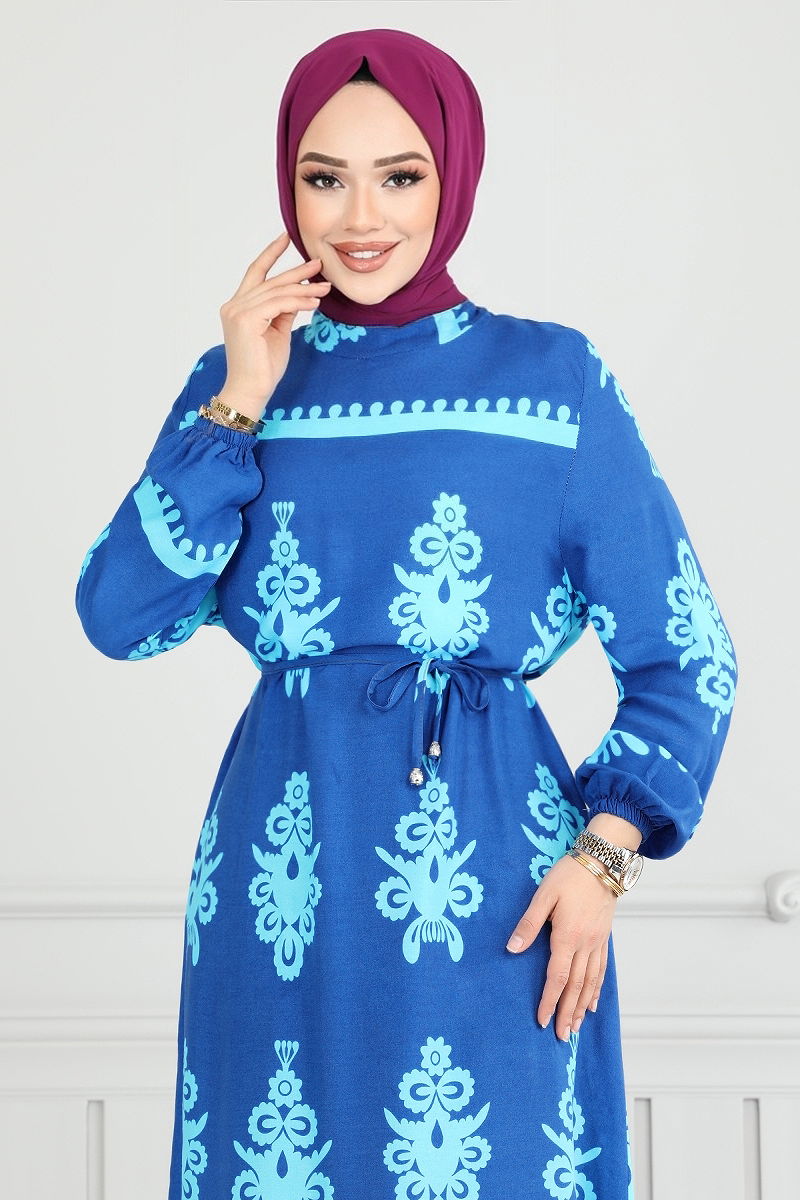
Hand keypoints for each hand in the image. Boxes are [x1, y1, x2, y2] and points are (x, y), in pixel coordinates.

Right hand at [217, 231, 331, 419]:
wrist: (251, 391)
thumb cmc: (263, 367)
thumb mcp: (277, 332)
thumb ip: (283, 311)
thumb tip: (298, 295)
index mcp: (238, 307)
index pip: (255, 273)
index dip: (271, 254)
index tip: (286, 237)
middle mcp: (234, 306)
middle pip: (270, 281)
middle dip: (297, 272)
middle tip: (319, 263)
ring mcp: (237, 312)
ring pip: (276, 292)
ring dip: (303, 289)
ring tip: (325, 288)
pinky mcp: (246, 320)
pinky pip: (278, 304)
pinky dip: (298, 302)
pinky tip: (314, 302)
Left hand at [505, 853, 618, 1039]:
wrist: (602, 862)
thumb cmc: (569, 875)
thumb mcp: (543, 895)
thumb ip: (529, 924)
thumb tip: (512, 948)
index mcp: (567, 935)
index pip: (557, 976)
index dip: (549, 1000)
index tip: (542, 1020)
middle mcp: (585, 944)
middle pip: (575, 986)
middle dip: (567, 1013)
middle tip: (562, 1037)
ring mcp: (597, 942)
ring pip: (590, 981)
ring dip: (582, 1007)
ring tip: (576, 1028)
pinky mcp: (603, 938)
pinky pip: (601, 970)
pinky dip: (596, 989)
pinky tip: (593, 1003)